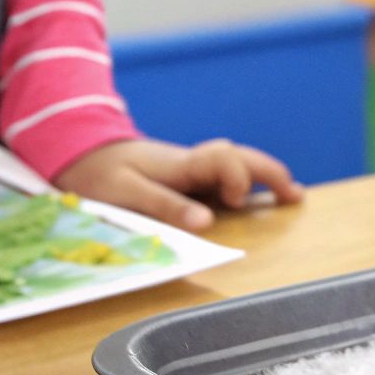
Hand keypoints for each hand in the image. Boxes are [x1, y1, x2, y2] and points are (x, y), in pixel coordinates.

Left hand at [52, 139, 302, 231]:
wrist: (79, 152)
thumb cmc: (99, 174)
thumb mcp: (125, 193)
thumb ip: (165, 206)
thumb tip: (207, 223)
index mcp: (181, 164)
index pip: (223, 159)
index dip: (238, 177)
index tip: (238, 202)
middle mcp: (193, 163)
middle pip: (242, 157)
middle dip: (270, 173)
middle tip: (295, 194)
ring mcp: (194, 170)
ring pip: (239, 162)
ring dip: (267, 175)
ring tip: (294, 195)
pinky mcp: (190, 178)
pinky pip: (227, 175)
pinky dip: (251, 182)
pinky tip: (264, 198)